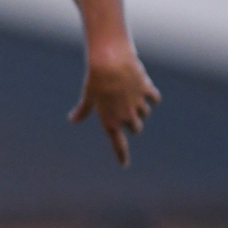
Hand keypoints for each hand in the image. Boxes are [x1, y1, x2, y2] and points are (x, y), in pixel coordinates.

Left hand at [71, 41, 160, 164]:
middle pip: (136, 128)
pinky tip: (144, 88)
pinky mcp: (147, 91)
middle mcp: (126, 116)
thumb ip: (83, 110)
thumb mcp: (88, 95)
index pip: (117, 144)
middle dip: (133, 123)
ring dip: (140, 108)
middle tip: (125, 110)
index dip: (121, 155)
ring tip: (129, 93)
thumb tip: (73, 120)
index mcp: (110, 120)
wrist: (110, 63)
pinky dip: (151, 96)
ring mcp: (138, 104)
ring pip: (145, 113)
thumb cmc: (95, 80)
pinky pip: (154, 99)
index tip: (124, 164)